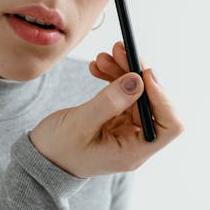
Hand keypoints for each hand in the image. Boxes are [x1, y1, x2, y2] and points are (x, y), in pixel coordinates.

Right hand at [29, 42, 182, 177]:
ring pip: (138, 94)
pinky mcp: (116, 120)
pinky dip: (114, 78)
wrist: (40, 159)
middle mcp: (135, 142)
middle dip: (137, 74)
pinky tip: (97, 68)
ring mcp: (126, 130)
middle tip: (118, 51)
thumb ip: (110, 102)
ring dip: (123, 71)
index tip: (143, 73)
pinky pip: (123, 94)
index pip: (169, 125)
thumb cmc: (57, 150)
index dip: (162, 97)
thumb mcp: (80, 124)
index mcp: (133, 151)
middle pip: (153, 103)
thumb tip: (137, 80)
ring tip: (102, 57)